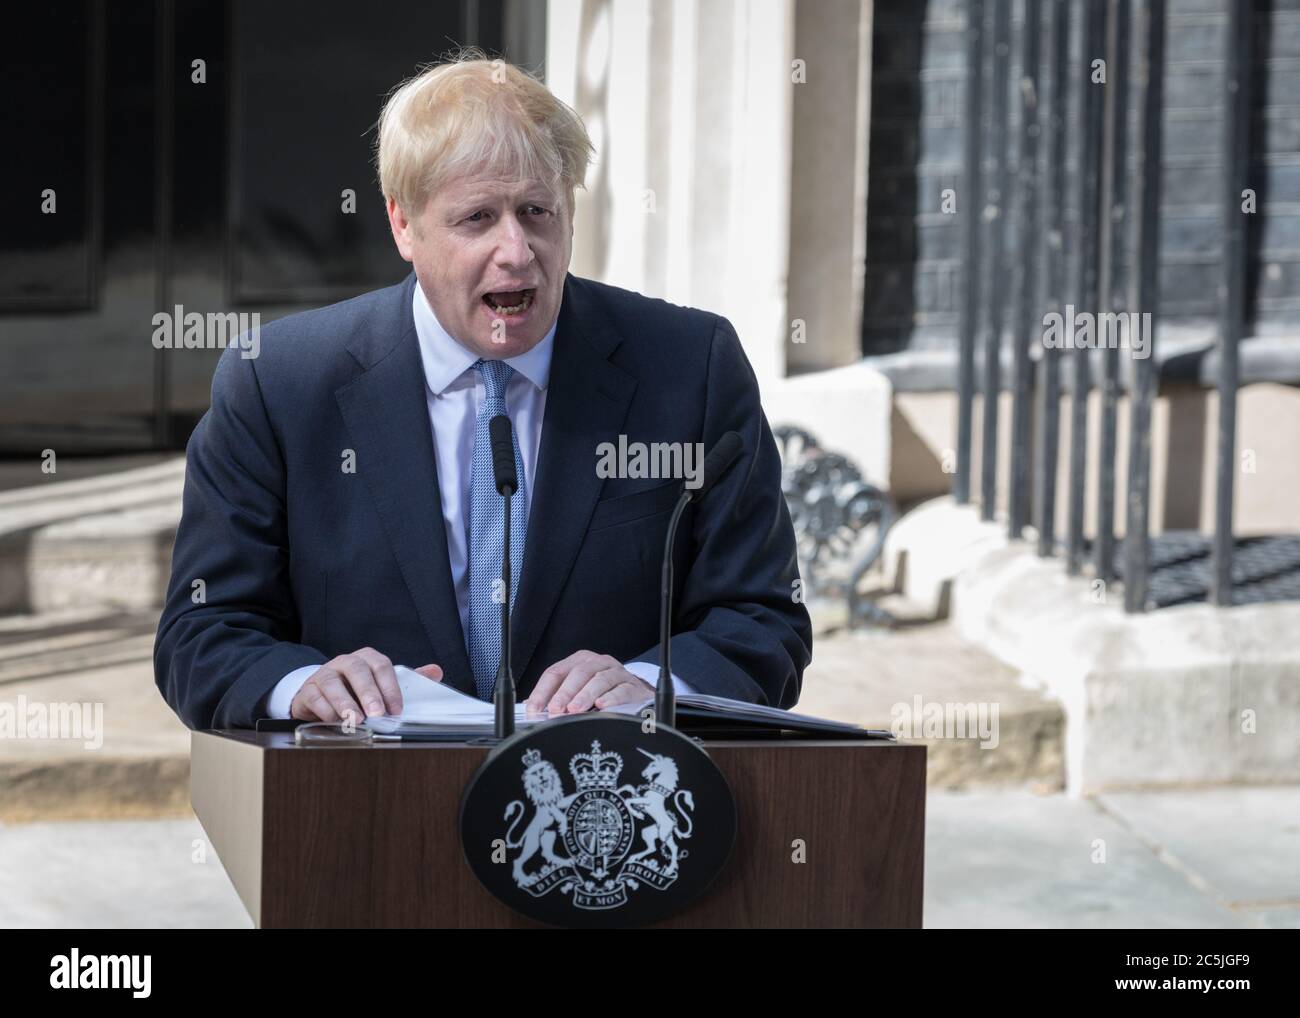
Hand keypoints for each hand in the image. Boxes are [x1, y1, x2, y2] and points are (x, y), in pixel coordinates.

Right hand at [290, 648, 442, 722]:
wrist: (321, 694)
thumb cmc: (356, 690)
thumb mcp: (381, 684)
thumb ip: (406, 680)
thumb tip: (436, 671)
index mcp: (367, 658)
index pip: (381, 666)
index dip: (390, 687)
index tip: (397, 708)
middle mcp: (345, 662)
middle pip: (357, 671)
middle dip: (368, 693)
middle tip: (377, 713)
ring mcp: (324, 674)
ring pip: (333, 683)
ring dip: (344, 703)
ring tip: (354, 720)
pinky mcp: (308, 690)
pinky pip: (315, 697)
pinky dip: (325, 710)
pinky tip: (334, 721)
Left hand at [526, 650, 653, 714]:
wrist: (635, 694)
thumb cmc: (602, 692)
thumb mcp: (577, 690)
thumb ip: (556, 697)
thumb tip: (532, 708)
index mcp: (579, 662)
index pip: (555, 672)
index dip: (542, 691)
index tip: (534, 709)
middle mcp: (598, 663)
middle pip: (578, 673)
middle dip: (565, 693)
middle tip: (556, 709)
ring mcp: (617, 672)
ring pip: (600, 679)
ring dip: (585, 695)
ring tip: (575, 710)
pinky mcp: (632, 685)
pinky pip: (622, 690)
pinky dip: (611, 698)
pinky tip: (602, 705)